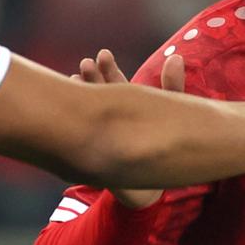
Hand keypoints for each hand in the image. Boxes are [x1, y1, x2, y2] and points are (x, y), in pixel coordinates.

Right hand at [75, 48, 183, 208]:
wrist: (153, 189)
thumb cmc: (163, 149)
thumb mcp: (172, 115)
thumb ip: (173, 88)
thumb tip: (175, 57)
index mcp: (125, 107)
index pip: (114, 85)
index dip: (108, 70)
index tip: (103, 55)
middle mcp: (108, 120)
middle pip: (97, 95)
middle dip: (91, 79)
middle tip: (85, 64)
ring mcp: (99, 137)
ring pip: (88, 114)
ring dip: (80, 98)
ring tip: (75, 81)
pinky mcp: (94, 156)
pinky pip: (83, 140)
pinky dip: (74, 128)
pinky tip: (69, 118)